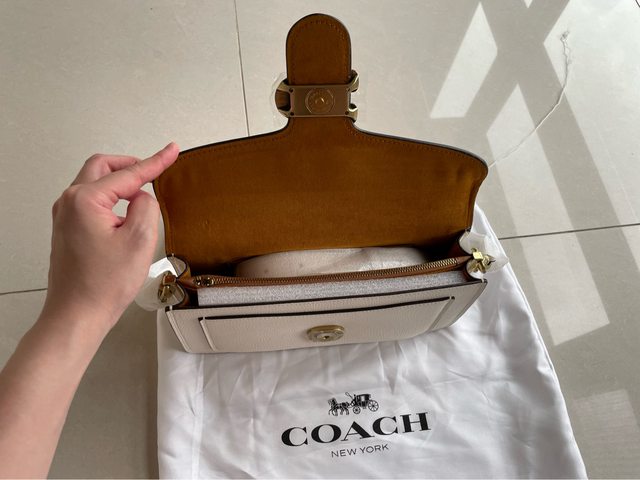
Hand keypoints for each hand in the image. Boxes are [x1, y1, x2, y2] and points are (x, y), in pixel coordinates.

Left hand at [41, 143, 178, 333]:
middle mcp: (69, 203)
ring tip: (142, 194)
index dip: (155, 162)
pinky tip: (125, 212)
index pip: (128, 174)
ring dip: (119, 182)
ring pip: (94, 182)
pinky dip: (110, 198)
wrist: (78, 314)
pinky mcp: (67, 229)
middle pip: (102, 167)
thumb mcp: (140, 240)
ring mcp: (64, 216)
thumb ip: (147, 207)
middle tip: (154, 168)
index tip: (171, 151)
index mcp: (85, 200)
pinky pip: (89, 200)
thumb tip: (143, 198)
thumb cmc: (102, 285)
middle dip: (131, 165)